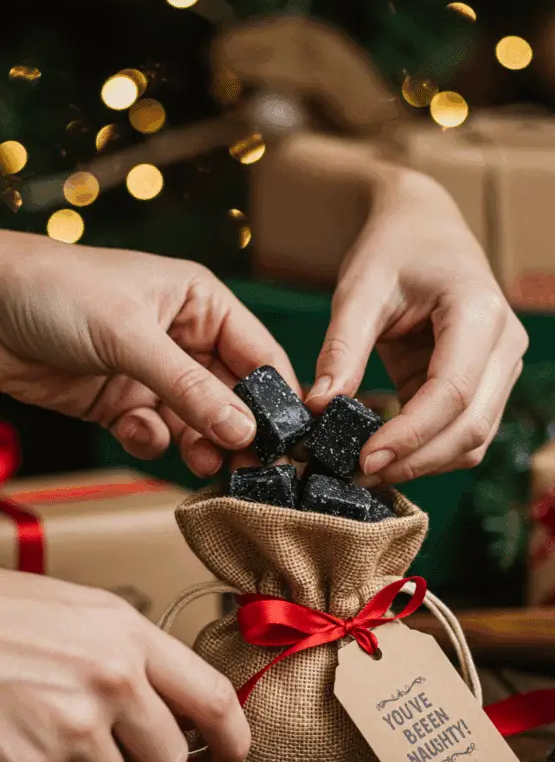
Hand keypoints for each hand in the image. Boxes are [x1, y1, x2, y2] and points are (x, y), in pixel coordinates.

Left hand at [0, 233, 297, 475]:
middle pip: (232, 395)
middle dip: (240, 431)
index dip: (278, 398)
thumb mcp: (131, 336)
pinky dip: (150, 439)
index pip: (258, 354)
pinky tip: (136, 431)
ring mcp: (150, 372)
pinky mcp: (118, 401)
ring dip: (199, 443)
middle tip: (255, 470)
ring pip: (195, 420)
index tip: (292, 442)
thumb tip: (244, 431)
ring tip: (204, 463)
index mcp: (200, 302)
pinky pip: (153, 431)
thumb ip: (190, 388)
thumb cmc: (55, 291)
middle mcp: (182, 337)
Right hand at [0, 569, 249, 761]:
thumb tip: (166, 702)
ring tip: (36, 730)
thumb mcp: (74, 611)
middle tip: (99, 742)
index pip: (211, 697)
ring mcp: (73, 726)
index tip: (233, 761)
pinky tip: (4, 745)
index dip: (234, 739)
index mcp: (127, 634)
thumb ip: (127, 653)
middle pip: (169, 760)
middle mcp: (112, 679)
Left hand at [307, 168, 527, 482]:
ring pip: (473, 439)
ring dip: (423, 464)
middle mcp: (503, 344)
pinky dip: (426, 451)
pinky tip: (383, 452)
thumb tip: (319, 409)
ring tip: (364, 467)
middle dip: (415, 460)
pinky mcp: (484, 385)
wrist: (423, 228)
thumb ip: (342, 348)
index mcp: (478, 311)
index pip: (452, 392)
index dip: (410, 435)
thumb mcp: (359, 290)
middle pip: (471, 426)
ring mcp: (500, 368)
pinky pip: (463, 432)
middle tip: (356, 473)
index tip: (363, 459)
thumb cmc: (393, 249)